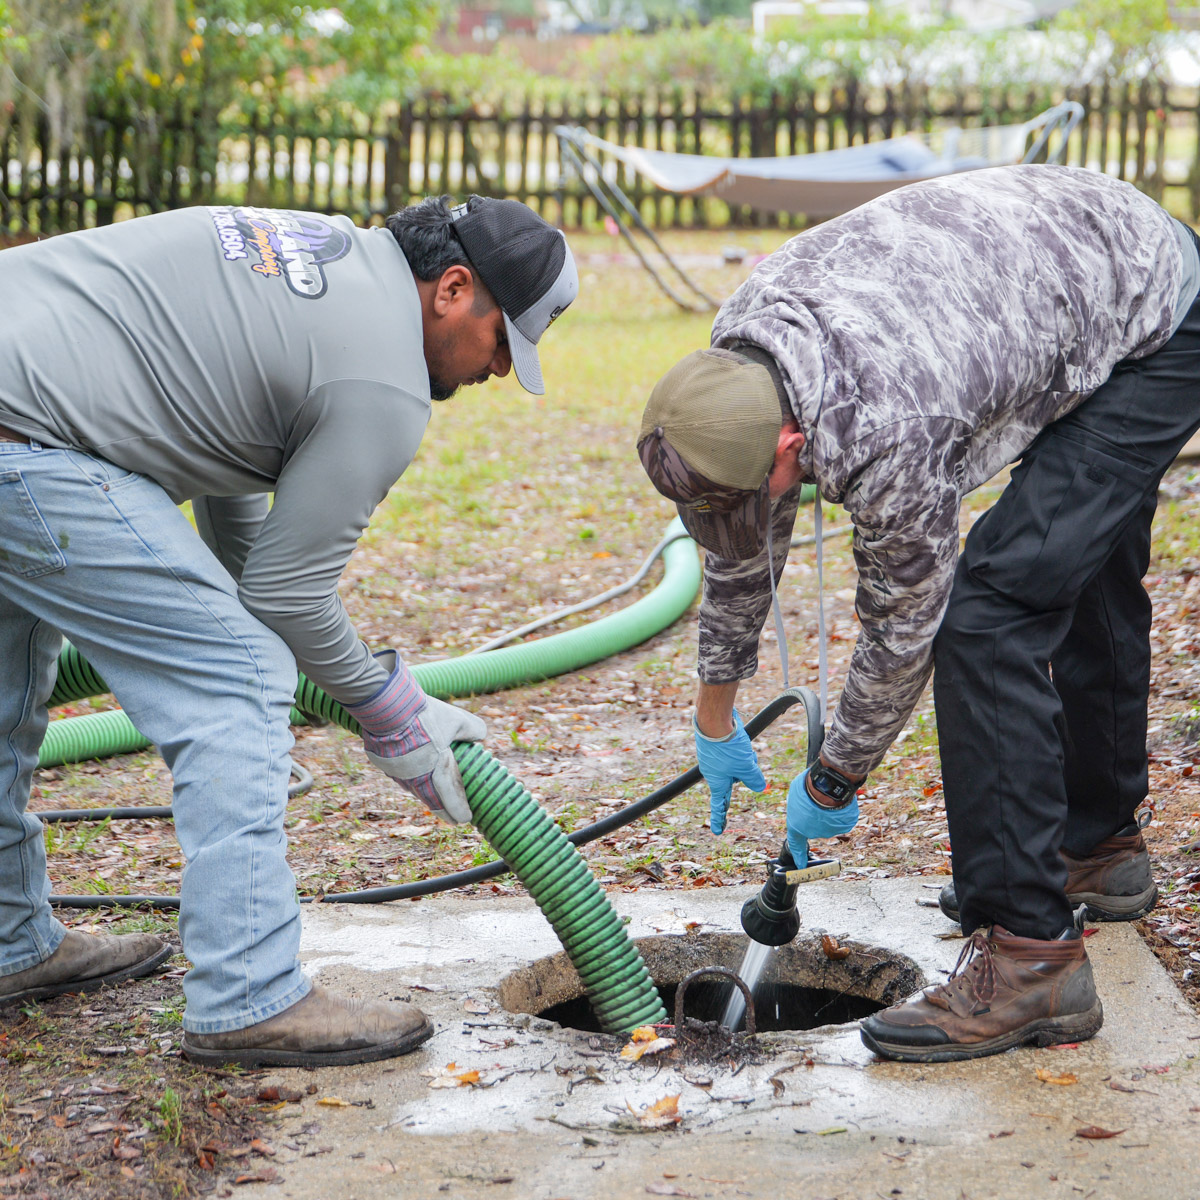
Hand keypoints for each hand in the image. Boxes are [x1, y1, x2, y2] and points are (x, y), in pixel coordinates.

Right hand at [347, 651, 486, 822]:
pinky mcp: (383, 764)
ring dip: (425, 794)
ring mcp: (398, 774)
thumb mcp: (457, 720)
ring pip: (414, 789)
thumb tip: (481, 735)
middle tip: (451, 818)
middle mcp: (417, 779)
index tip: (466, 819)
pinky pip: (399, 776)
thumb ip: (473, 729)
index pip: (451, 799)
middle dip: (443, 810)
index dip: (459, 810)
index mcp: (438, 771)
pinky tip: (411, 772)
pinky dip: (409, 777)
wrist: (388, 708)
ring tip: (432, 797)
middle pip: (431, 801)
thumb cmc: (425, 716)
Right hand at [693, 709, 765, 834]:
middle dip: (745, 770)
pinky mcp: (717, 745)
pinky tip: (738, 737)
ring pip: (738, 763)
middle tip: (745, 758)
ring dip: (745, 756)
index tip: (718, 831)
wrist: (714, 718)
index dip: (719, 819)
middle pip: (736, 778)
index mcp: (717, 781)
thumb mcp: (745, 766)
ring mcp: (715, 758)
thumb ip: (754, 779)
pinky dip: (739, 745)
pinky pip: (733, 750)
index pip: (719, 805)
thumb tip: (760, 787)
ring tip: (742, 745)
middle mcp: (714, 771)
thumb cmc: (726, 746)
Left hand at [786, 768, 858, 866]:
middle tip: (817, 797)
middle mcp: (813, 833)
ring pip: (830, 820)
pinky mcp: (844, 826)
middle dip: (816, 814)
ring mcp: (830, 831)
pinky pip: (842, 817)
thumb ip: (800, 802)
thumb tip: (805, 802)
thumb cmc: (809, 787)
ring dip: (829, 811)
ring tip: (828, 796)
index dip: (798, 854)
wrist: (828, 786)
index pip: (796, 843)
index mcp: (797, 826)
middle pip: (816, 824)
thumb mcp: (796, 791)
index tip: (800, 865)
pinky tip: (839, 800)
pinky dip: (841, 809)